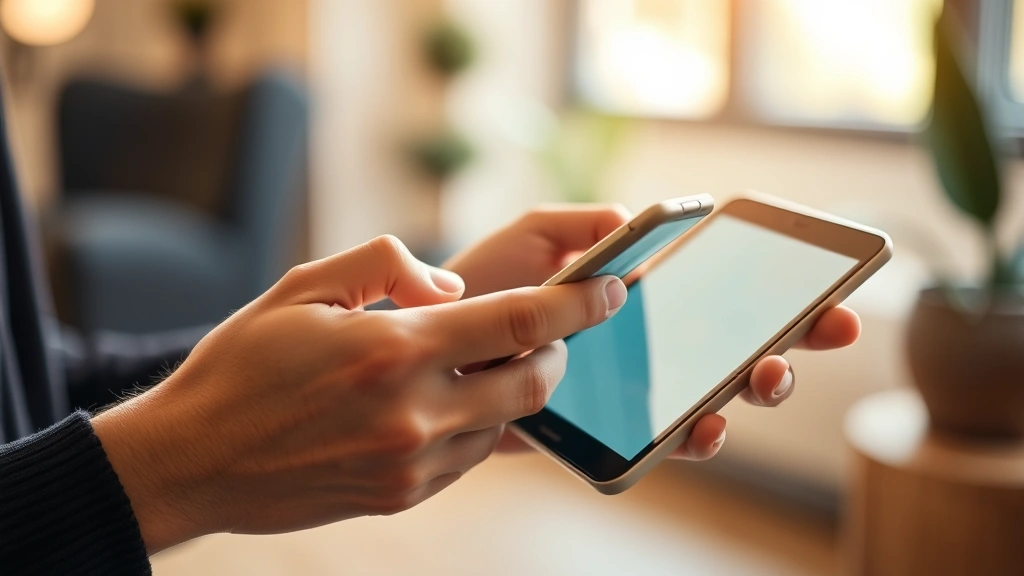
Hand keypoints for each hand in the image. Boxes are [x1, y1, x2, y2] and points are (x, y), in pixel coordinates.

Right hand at [92, 235, 627, 553]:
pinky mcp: (402, 495)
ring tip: (482, 364)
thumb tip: (451, 289)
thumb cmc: (244, 363)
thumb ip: (387, 265)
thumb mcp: (306, 286)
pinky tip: (442, 402)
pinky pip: (468, 457)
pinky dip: (476, 424)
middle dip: (557, 352)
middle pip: (535, 383)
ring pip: (506, 424)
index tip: (613, 289)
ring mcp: (412, 464)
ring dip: (514, 390)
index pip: (520, 322)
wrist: (194, 459)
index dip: (580, 304)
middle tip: (546, 330)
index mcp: (396, 350)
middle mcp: (415, 413)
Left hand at [444, 205, 861, 459]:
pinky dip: (692, 435)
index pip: (721, 294)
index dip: (777, 293)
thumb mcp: (534, 235)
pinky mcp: (602, 429)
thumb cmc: (482, 283)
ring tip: (766, 375)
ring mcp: (628, 390)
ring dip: (750, 388)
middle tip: (824, 330)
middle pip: (734, 347)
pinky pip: (657, 438)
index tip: (827, 287)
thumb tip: (650, 217)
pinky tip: (707, 423)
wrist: (428, 345)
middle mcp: (644, 346)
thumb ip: (589, 223)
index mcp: (638, 296)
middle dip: (789, 341)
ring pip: (710, 397)